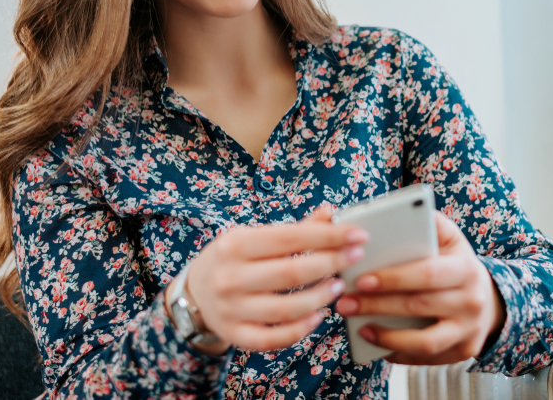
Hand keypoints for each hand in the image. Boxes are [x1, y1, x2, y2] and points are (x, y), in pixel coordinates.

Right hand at [167, 205, 367, 353]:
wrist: (193, 292)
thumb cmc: (233, 259)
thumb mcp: (254, 236)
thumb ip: (294, 230)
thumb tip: (331, 213)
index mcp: (236, 244)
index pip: (291, 237)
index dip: (329, 236)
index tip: (358, 235)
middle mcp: (231, 276)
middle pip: (291, 273)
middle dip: (330, 264)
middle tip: (354, 258)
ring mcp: (231, 309)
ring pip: (286, 309)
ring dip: (319, 297)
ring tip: (338, 286)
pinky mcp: (236, 334)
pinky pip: (272, 338)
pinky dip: (299, 330)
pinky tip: (318, 316)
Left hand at [334, 211, 505, 364]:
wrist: (487, 299)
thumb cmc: (455, 264)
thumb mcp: (450, 238)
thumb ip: (428, 222)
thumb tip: (398, 210)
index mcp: (465, 268)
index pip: (426, 273)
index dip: (393, 278)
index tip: (360, 279)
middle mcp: (472, 301)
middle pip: (419, 306)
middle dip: (377, 305)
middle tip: (345, 303)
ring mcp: (469, 330)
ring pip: (425, 341)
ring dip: (386, 337)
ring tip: (359, 327)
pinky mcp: (463, 352)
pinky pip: (426, 357)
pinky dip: (398, 352)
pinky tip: (376, 342)